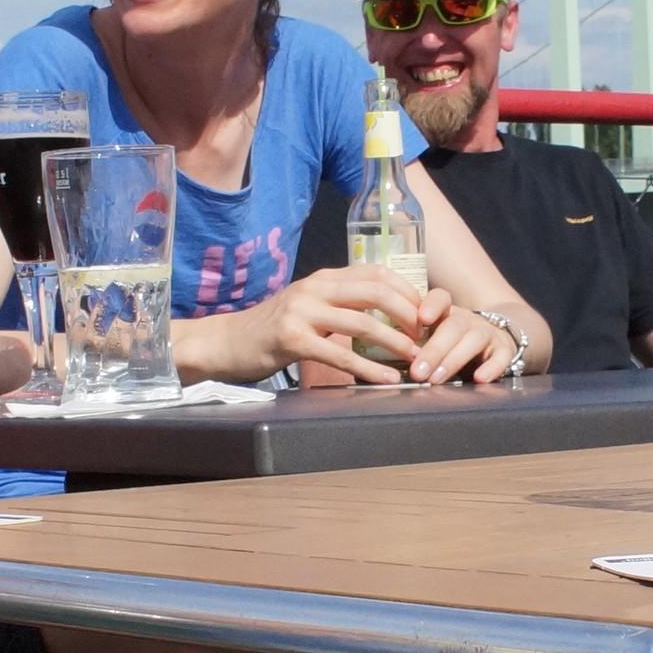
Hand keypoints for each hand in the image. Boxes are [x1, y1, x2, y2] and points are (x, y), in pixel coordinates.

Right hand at [264, 267, 436, 381]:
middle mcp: (315, 288)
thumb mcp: (307, 306)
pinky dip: (368, 368)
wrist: (226, 342)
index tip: (426, 313)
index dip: (407, 291)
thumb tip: (383, 316)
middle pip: (376, 292)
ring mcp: (302, 311)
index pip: (376, 273)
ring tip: (416, 358)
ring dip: (395, 342)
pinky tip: (386, 379)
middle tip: (427, 336)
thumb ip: (339, 304)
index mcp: (323, 278)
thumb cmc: (271, 329)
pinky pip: (339, 354)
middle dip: (409, 314)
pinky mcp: (292, 339)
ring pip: (362, 323)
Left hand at [410, 297, 524, 385]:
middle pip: (453, 326)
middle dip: (434, 350)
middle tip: (417, 372)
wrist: (498, 341)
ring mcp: (488, 333)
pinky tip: (479, 379)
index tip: (421, 319)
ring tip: (437, 379)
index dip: (432, 305)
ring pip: (474, 340)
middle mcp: (467, 320)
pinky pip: (501, 356)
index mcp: (447, 313)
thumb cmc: (454, 344)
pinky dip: (491, 368)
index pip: (440, 298)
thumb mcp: (435, 338)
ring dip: (453, 360)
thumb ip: (415, 346)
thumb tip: (385, 363)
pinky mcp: (504, 349)